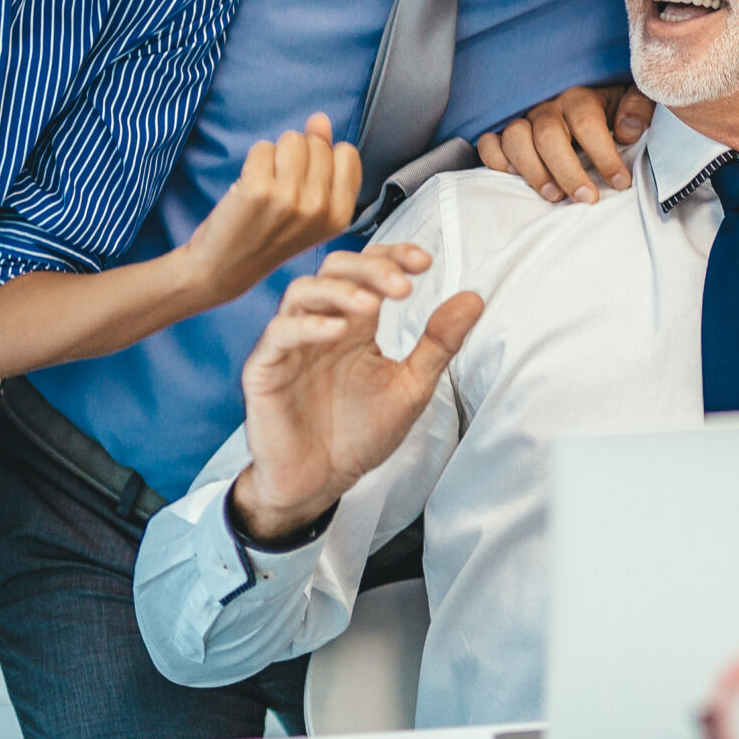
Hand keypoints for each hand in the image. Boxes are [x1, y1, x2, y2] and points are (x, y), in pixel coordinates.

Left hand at [179, 114, 362, 307]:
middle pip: (316, 143)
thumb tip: (320, 120)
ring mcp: (290, 199)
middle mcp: (320, 209)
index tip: (306, 182)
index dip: (323, 158)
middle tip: (280, 191)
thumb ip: (322, 161)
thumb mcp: (308, 208)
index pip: (346, 153)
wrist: (222, 269)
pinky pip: (263, 147)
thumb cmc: (265, 237)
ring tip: (265, 187)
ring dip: (275, 156)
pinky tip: (247, 188)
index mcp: (340, 215)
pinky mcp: (259, 189)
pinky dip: (252, 162)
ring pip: (291, 140)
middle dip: (296, 157)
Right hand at [233, 245, 483, 543]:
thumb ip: (438, 344)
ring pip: (302, 293)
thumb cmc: (360, 434)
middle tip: (404, 287)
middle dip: (370, 268)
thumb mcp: (411, 387)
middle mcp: (321, 325)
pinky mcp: (265, 371)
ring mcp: (290, 345)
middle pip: (335, 270)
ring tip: (372, 304)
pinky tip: (337, 330)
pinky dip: (306, 326)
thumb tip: (473, 298)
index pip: (368, 270)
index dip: (393, 256)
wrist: (322, 482)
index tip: (425, 262)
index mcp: (355, 324)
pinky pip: (278, 335)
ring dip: (339, 291)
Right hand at [475, 82, 652, 202]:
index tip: (621, 182)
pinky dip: (496, 161)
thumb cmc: (611, 111)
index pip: (587, 123)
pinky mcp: (505, 135)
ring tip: (554, 196)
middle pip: (548, 135)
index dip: (604, 156)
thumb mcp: (632, 103)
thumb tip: (628, 130)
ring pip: (515, 138)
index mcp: (580, 98)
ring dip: (533, 170)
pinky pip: (489, 144)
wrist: (589, 107)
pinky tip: (516, 178)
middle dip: (568, 171)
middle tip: (587, 199)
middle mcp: (548, 107)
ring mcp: (523, 120)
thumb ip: (638, 109)